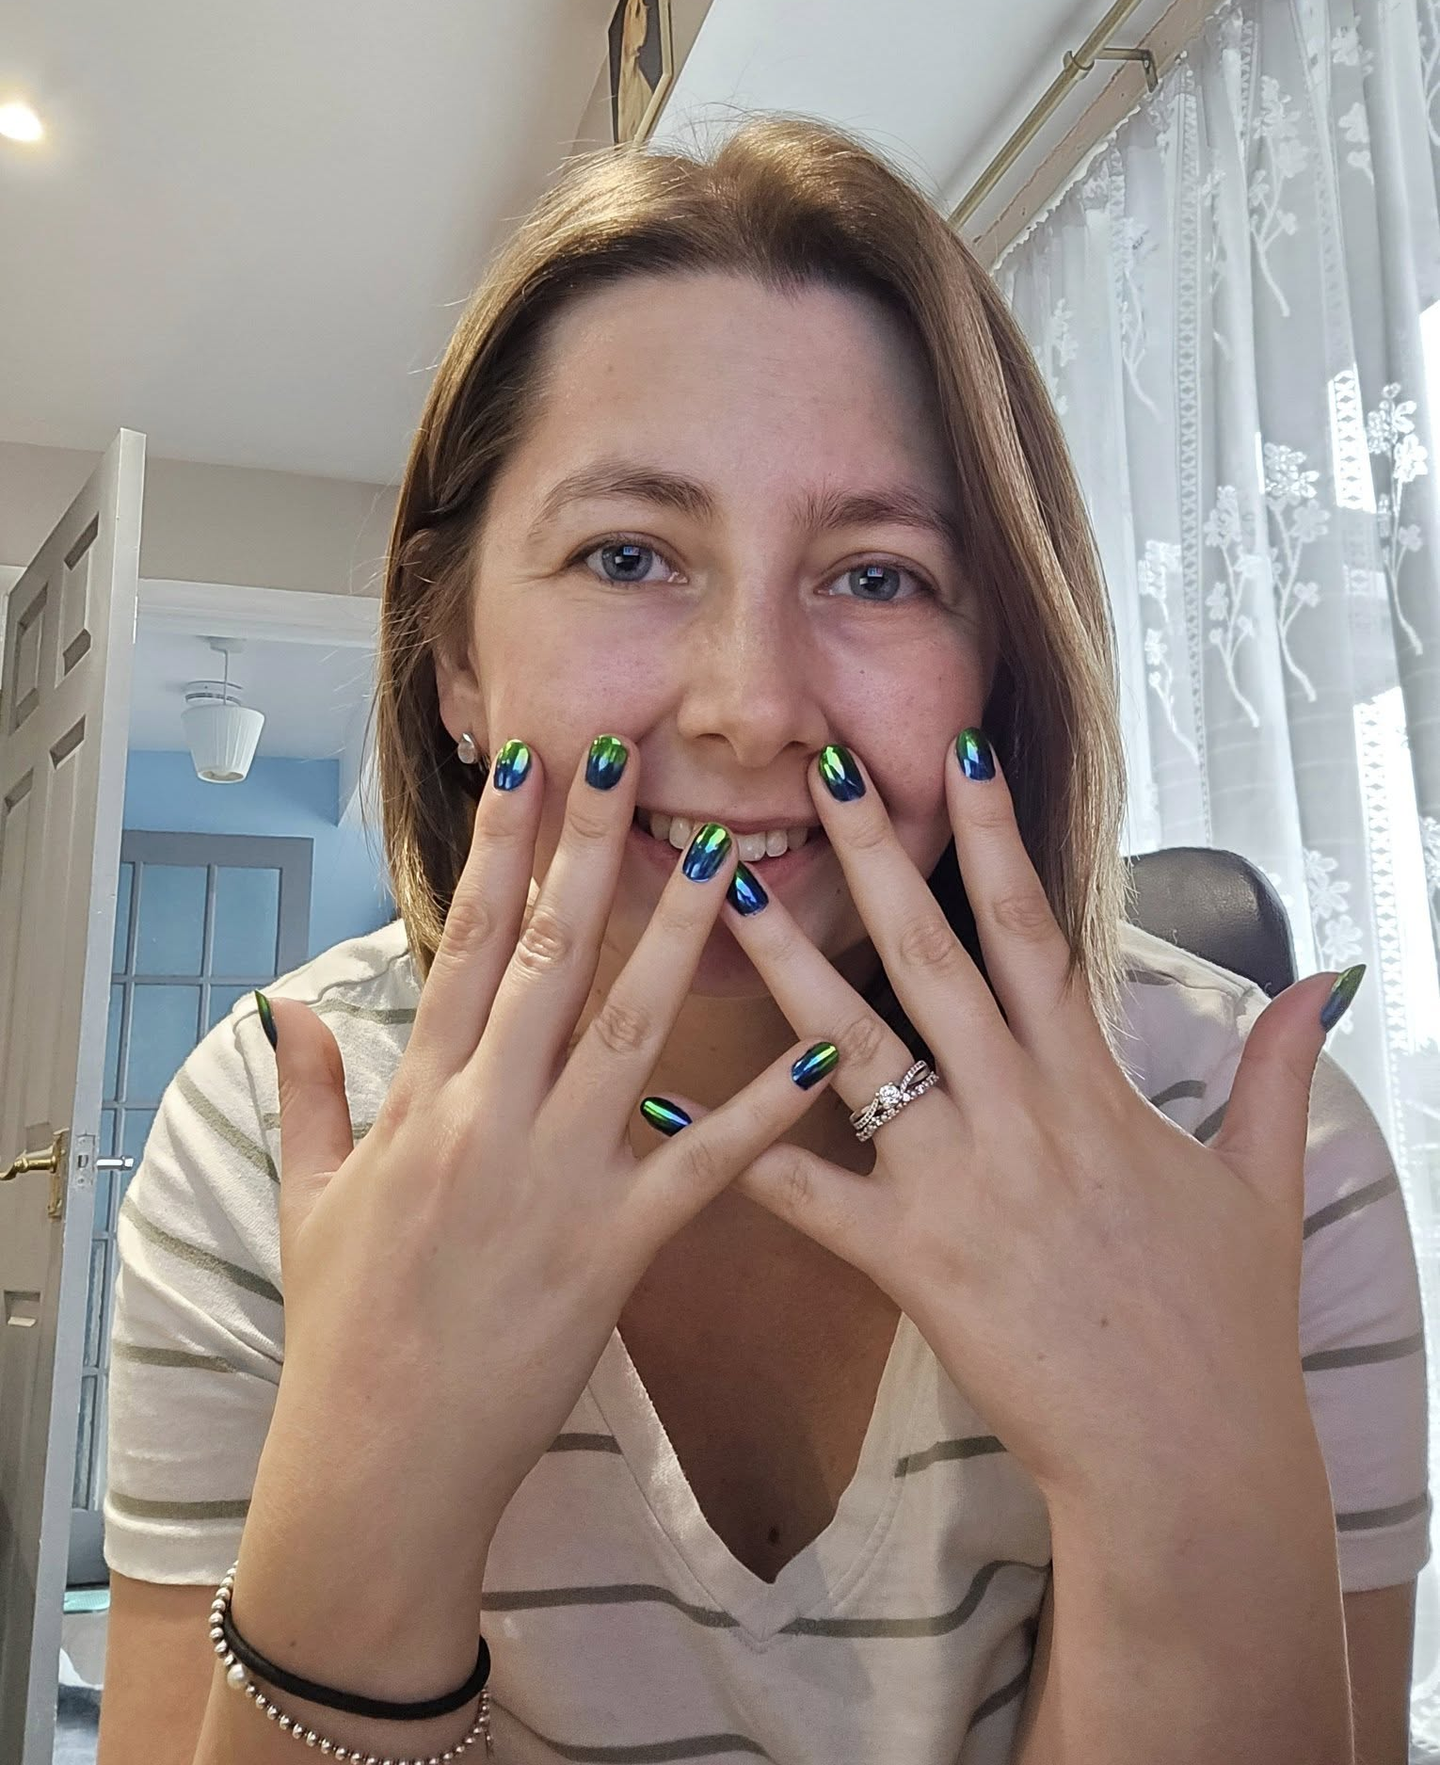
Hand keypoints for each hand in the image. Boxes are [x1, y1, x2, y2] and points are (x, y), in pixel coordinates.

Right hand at [243, 735, 838, 1608]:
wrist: (380, 1458)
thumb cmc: (345, 1329)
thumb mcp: (308, 1200)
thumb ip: (309, 1092)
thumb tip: (287, 1005)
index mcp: (420, 1096)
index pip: (461, 940)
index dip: (498, 845)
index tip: (529, 763)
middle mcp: (488, 1115)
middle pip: (547, 956)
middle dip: (591, 849)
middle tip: (632, 757)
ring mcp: (556, 1176)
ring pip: (629, 1030)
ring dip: (682, 937)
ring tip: (729, 854)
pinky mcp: (617, 1246)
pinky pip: (703, 1164)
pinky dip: (762, 1109)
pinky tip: (816, 1050)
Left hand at [673, 733, 1354, 1523]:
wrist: (1188, 1460)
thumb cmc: (1223, 1327)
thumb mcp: (1264, 1186)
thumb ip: (1276, 1073)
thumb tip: (1322, 982)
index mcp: (1091, 1085)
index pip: (1037, 929)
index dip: (997, 833)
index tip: (959, 750)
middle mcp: (1018, 1114)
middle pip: (933, 959)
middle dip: (875, 858)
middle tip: (818, 773)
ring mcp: (960, 1184)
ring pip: (858, 1050)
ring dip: (787, 966)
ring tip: (726, 891)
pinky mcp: (913, 1262)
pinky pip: (807, 1195)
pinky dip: (735, 1147)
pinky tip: (661, 1101)